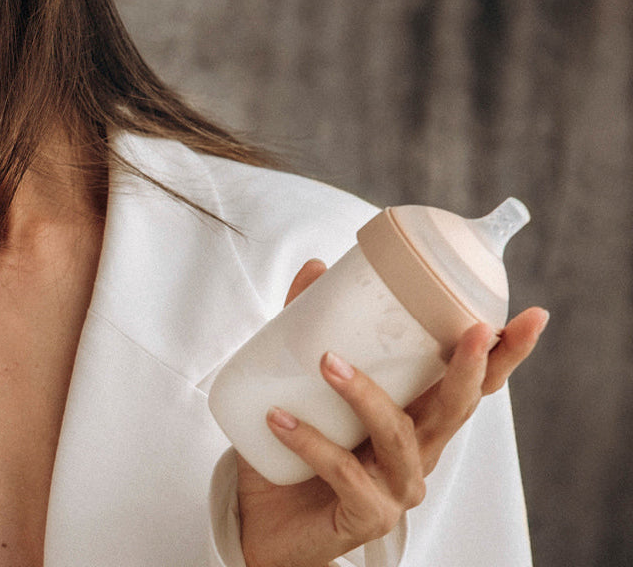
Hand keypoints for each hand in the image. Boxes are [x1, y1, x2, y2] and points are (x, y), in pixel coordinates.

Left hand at [235, 260, 547, 566]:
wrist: (263, 526)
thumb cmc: (292, 458)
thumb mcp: (298, 388)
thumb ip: (306, 332)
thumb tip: (316, 268)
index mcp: (416, 422)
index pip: (470, 386)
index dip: (505, 355)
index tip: (530, 317)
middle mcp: (418, 455)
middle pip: (458, 409)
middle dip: (471, 367)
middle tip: (471, 330)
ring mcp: (396, 488)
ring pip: (397, 435)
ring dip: (364, 394)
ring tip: (327, 361)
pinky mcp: (367, 515)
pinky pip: (344, 471)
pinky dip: (310, 441)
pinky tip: (278, 419)